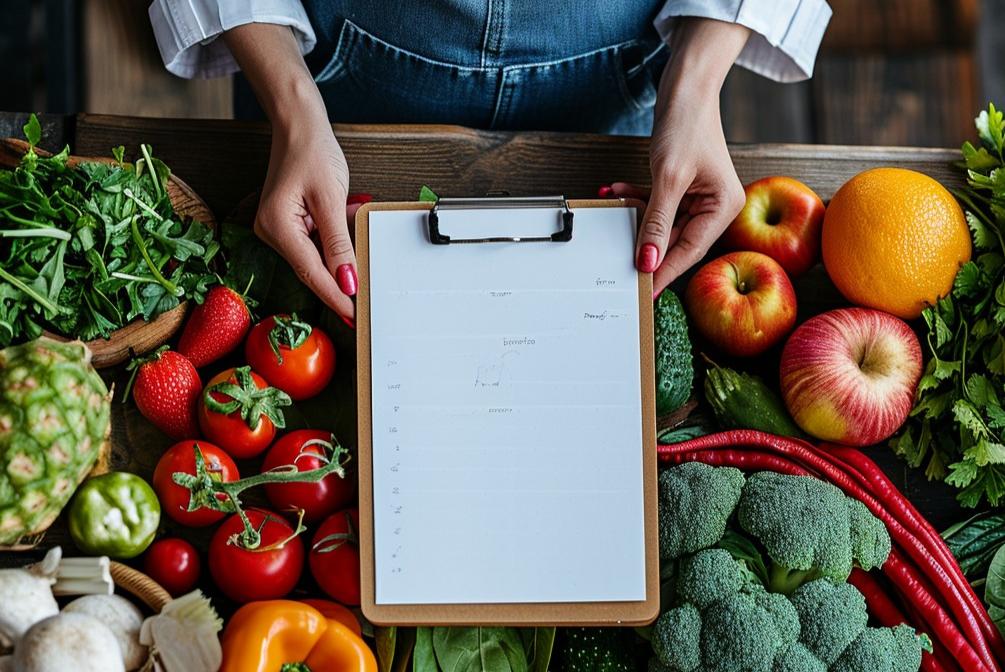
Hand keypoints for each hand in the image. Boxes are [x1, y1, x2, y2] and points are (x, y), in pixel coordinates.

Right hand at [254, 116, 357, 322]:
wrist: (299, 126)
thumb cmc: (312, 151)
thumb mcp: (332, 199)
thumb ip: (339, 243)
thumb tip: (347, 279)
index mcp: (277, 226)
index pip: (311, 273)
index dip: (335, 296)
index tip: (353, 314)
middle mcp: (271, 231)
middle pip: (311, 270)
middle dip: (339, 286)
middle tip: (364, 306)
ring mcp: (278, 228)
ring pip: (314, 261)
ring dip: (338, 266)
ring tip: (361, 280)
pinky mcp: (288, 224)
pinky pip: (313, 246)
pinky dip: (333, 250)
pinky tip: (348, 250)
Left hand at [634, 19, 750, 295]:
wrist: (686, 85)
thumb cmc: (687, 123)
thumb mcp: (668, 179)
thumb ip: (657, 223)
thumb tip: (648, 261)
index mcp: (724, 207)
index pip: (689, 251)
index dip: (664, 271)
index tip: (643, 291)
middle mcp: (715, 205)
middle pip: (675, 240)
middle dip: (644, 241)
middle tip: (617, 261)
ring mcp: (699, 196)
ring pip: (661, 222)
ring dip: (635, 215)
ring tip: (614, 206)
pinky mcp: (682, 185)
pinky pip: (656, 204)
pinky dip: (636, 199)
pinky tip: (616, 191)